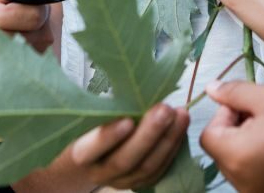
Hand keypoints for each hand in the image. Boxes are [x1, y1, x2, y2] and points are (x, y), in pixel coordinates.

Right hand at [71, 103, 189, 189]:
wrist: (94, 156)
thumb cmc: (93, 125)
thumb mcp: (91, 115)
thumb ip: (106, 107)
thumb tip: (131, 82)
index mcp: (82, 154)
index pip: (90, 149)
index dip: (108, 136)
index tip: (127, 120)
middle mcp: (100, 172)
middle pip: (124, 160)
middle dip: (148, 134)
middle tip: (165, 110)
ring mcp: (122, 181)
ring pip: (147, 167)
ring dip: (168, 139)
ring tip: (181, 114)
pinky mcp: (141, 182)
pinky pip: (160, 169)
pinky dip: (173, 146)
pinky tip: (182, 126)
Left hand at [200, 81, 263, 192]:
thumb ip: (231, 94)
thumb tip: (210, 89)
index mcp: (236, 158)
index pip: (209, 136)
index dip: (225, 115)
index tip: (248, 106)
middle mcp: (244, 185)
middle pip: (223, 153)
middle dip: (236, 131)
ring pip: (240, 166)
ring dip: (248, 147)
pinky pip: (257, 180)